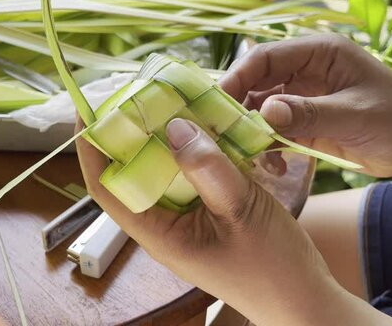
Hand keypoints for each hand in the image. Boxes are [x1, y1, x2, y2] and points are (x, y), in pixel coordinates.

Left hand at [76, 118, 391, 325]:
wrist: (304, 299)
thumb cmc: (273, 268)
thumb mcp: (241, 212)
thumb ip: (208, 169)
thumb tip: (173, 126)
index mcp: (159, 233)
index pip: (106, 187)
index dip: (91, 149)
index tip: (87, 110)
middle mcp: (164, 224)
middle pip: (131, 173)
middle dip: (128, 134)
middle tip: (136, 92)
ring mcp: (185, 219)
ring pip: (162, 171)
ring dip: (162, 138)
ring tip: (167, 99)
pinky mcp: (206, 212)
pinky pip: (189, 175)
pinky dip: (192, 149)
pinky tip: (204, 126)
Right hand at [220, 34, 391, 176]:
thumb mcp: (355, 115)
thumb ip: (310, 113)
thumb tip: (264, 113)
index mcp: (317, 55)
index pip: (265, 58)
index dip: (238, 77)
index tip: (219, 104)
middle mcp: (304, 72)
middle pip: (255, 83)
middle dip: (237, 108)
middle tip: (221, 133)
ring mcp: (301, 98)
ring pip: (258, 109)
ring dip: (249, 131)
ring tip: (245, 154)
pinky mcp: (302, 122)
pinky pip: (272, 131)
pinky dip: (266, 147)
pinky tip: (272, 165)